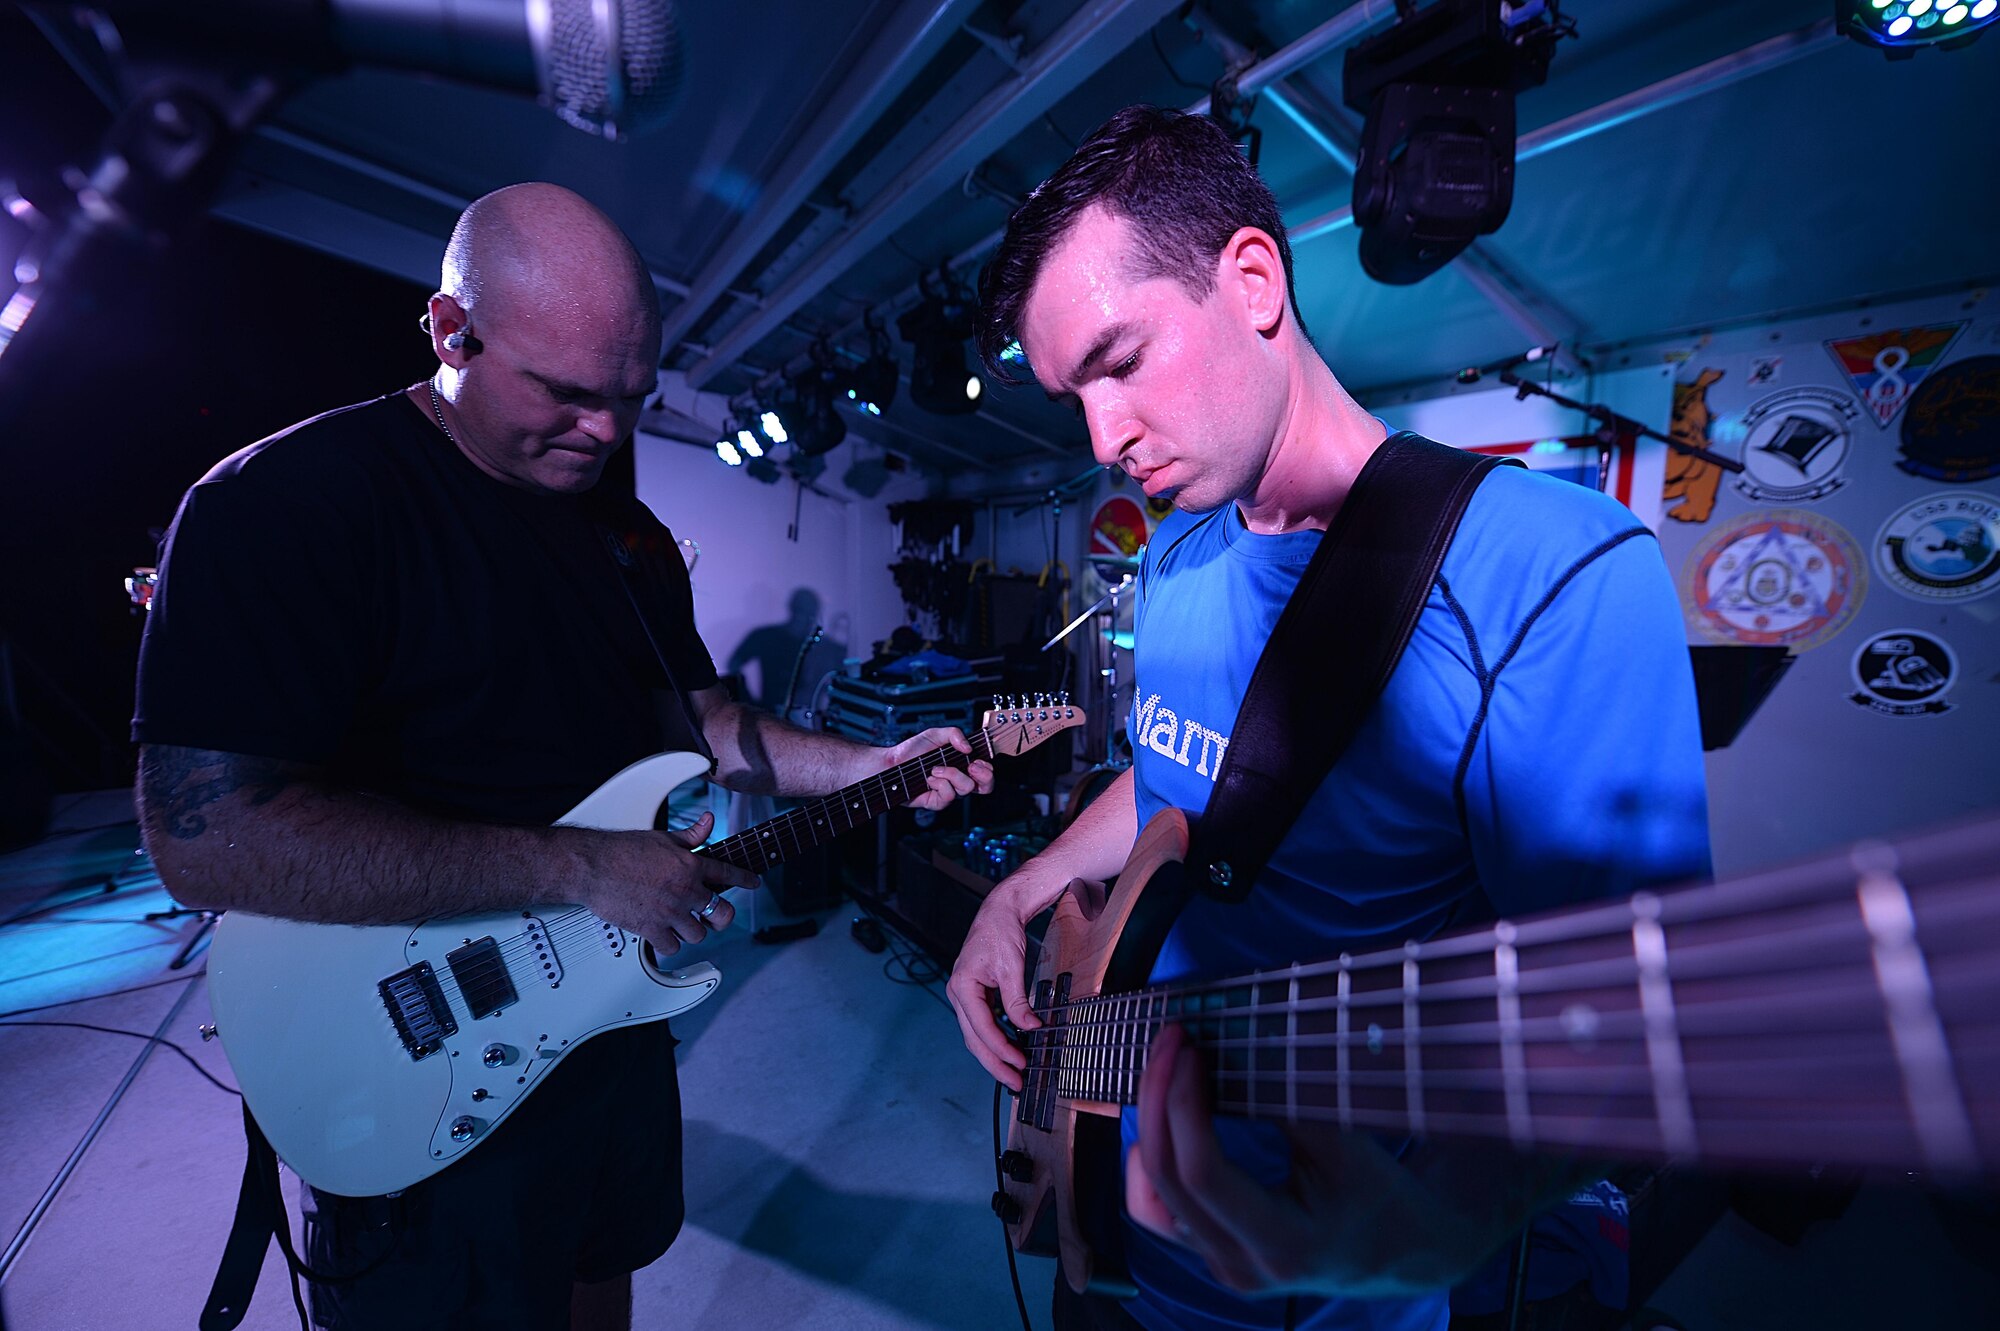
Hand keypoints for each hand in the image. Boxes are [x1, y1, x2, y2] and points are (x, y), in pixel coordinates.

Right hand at [583, 812, 760, 956]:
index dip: (745, 880)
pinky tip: (663, 935)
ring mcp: (669, 912)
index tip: (754, 883)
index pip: (729, 874)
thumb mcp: (662, 837)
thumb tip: (709, 821)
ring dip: (692, 930)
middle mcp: (685, 890)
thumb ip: (691, 835)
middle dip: (721, 917)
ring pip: (699, 934)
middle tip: (713, 915)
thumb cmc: (622, 849)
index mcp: (691, 866)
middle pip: (722, 914)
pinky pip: (672, 947)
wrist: (592, 865)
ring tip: (683, 923)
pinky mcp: (650, 929)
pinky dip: (669, 944)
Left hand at [879, 726, 993, 811]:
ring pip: (966, 788)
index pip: (986, 772)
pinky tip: (929, 778)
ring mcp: (949, 791)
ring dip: (951, 774)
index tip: (978, 760)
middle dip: (983, 775)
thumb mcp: (935, 734)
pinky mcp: (938, 802)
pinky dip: (939, 783)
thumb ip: (954, 733)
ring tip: (935, 768)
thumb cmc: (913, 750)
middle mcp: (958, 779)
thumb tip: (969, 748)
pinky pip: (948, 796)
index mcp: (962, 764)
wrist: (893, 763)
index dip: (988, 769)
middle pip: (986, 787)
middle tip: (970, 765)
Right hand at [945, 876, 1057, 1089]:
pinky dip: (995, 1039)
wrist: (998, 912)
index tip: (1020, 1064)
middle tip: (1015, 1082)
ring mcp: (964, 996)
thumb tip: (1030, 1028)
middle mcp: (958, 994)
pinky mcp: (974, 995)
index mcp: (962, 987)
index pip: (982, 1029)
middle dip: (995, 1063)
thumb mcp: (1012, 968)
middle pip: (975, 1039)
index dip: (1001, 1050)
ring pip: (977, 1035)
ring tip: (1013, 1072)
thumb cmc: (1000, 932)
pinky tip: (1009, 1049)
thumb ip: (1018, 1002)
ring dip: (994, 1054)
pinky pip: (982, 1024)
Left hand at [1124, 1023, 1515, 1298]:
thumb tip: (1233, 1047)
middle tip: (1172, 1041)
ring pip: (1150, 1201)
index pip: (1203, 1175)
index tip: (1190, 1052)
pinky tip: (1162, 1122)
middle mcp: (1242, 1266)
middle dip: (1158, 1100)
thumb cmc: (1382, 1194)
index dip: (1183, 1106)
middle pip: (1168, 1181)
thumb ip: (1288, 1106)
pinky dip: (1151, 1163)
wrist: (1403, 1251)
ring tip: (1162, 1073)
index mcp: (1283, 1245)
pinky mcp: (1213, 1254)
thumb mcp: (1347, 1147)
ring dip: (1148, 1129)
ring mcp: (1222, 1267)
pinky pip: (1158, 1212)